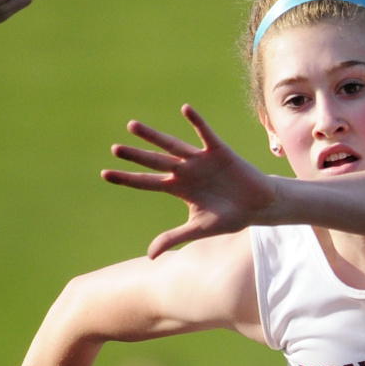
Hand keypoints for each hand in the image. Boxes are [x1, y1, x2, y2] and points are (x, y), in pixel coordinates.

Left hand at [102, 104, 277, 257]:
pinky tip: (185, 109)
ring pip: (172, 145)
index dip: (128, 179)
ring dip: (153, 136)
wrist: (258, 207)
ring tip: (132, 126)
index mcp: (178, 188)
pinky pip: (205, 134)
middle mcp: (185, 171)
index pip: (147, 182)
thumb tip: (149, 256)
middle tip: (114, 149)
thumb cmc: (229, 217)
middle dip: (135, 156)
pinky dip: (197, 122)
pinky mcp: (219, 151)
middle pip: (155, 162)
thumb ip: (173, 237)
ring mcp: (201, 160)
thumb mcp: (198, 229)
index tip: (106, 174)